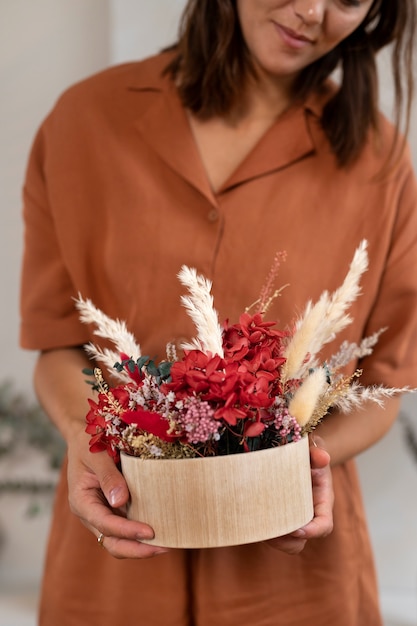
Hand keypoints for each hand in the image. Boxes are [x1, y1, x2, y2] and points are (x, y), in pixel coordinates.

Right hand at [67, 426, 168, 558]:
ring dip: (141, 546)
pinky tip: (161, 531)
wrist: (83, 437)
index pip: (105, 524)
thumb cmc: (87, 442)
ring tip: (167, 543)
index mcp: (81, 502)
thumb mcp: (96, 454)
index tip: (150, 532)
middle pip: (111, 543)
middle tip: (164, 547)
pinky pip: (126, 528)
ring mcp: (102, 514)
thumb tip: (120, 501)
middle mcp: (90, 514)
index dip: (127, 531)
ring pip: (119, 541)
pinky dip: (140, 534)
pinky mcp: (113, 510)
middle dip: (137, 549)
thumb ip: (107, 476)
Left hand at [265, 436, 332, 554]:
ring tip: (257, 526)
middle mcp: (309, 516)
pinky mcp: (278, 518)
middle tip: (269, 531)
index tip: (296, 530)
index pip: (324, 525)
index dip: (312, 532)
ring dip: (271, 540)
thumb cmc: (307, 454)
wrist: (297, 457)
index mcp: (322, 502)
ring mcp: (293, 519)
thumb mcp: (313, 450)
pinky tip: (250, 519)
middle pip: (300, 541)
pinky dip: (262, 531)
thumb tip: (322, 457)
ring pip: (285, 542)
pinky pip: (272, 534)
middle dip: (285, 541)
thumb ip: (317, 451)